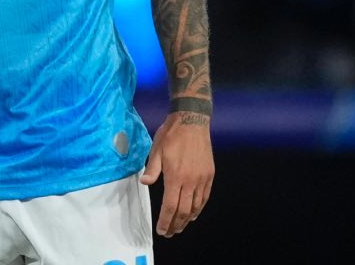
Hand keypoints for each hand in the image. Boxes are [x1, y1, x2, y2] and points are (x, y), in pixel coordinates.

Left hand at [140, 112, 213, 236]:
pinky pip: (205, 197)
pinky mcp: (209, 175)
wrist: (192, 121)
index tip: (162, 230)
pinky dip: (199, 208)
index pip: (170, 206)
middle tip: (170, 233)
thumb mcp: (156, 150)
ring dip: (187, 219)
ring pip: (196, 206)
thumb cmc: (171, 135)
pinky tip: (193, 213)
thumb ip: (152, 169)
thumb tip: (145, 183)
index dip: (166, 221)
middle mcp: (190, 181)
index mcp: (175, 176)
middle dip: (176, 224)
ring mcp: (202, 178)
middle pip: (184, 210)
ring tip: (180, 226)